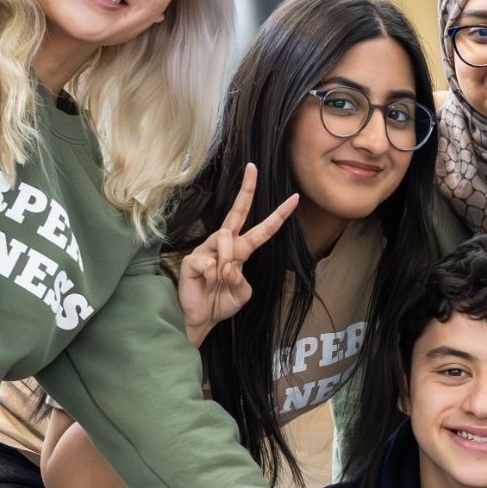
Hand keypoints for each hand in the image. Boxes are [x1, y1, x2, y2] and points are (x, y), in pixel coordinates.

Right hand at [175, 166, 297, 346]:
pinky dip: (212, 274)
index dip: (278, 215)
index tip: (294, 198)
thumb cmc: (221, 303)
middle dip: (246, 190)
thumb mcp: (242, 294)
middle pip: (237, 213)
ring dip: (227, 260)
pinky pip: (208, 259)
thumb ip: (242, 281)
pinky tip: (207, 281)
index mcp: (240, 252)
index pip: (262, 229)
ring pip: (225, 237)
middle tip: (253, 168)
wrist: (200, 319)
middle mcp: (223, 245)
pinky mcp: (192, 259)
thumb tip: (230, 268)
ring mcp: (206, 249)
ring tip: (220, 279)